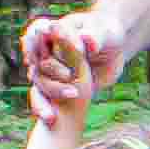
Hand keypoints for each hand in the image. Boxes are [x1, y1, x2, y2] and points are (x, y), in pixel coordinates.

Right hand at [21, 11, 113, 127]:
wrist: (113, 52)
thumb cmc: (108, 34)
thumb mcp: (104, 33)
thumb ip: (95, 36)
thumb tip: (86, 40)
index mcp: (56, 30)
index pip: (36, 31)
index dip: (35, 41)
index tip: (46, 48)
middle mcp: (48, 50)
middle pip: (36, 59)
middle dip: (50, 70)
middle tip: (70, 76)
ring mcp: (51, 69)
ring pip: (38, 81)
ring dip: (45, 95)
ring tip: (56, 110)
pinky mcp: (57, 86)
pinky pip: (44, 97)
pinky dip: (44, 108)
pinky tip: (50, 118)